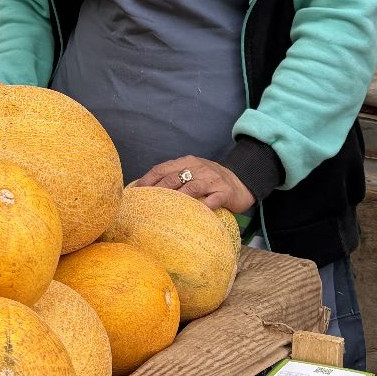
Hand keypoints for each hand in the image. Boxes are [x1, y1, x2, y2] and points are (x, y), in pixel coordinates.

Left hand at [136, 155, 253, 212]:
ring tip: (164, 209)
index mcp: (187, 162)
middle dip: (157, 190)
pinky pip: (213, 200)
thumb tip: (146, 188)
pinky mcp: (225, 192)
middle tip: (144, 203)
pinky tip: (194, 214)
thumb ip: (174, 176)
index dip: (147, 179)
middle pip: (173, 178)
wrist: (242, 181)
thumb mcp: (192, 171)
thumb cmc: (210, 179)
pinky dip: (203, 206)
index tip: (135, 191)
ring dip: (177, 198)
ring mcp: (212, 180)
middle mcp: (198, 168)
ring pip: (192, 187)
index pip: (162, 169)